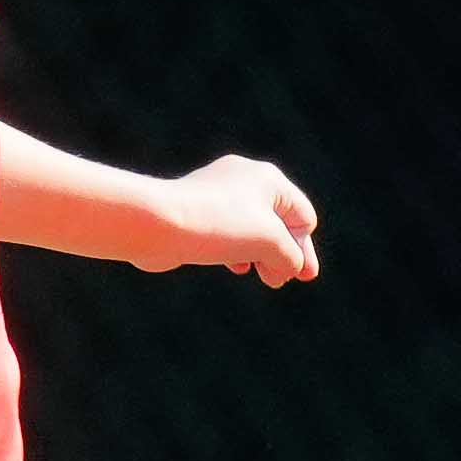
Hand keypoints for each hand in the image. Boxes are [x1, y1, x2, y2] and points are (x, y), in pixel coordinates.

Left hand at [150, 155, 321, 284]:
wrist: (157, 223)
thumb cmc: (216, 226)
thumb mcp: (268, 242)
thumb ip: (290, 257)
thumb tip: (286, 269)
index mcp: (268, 179)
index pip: (303, 218)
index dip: (304, 250)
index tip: (300, 278)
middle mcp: (245, 179)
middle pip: (279, 222)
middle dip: (283, 253)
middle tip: (278, 281)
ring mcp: (219, 193)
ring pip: (252, 228)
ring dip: (261, 255)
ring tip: (263, 276)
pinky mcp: (197, 210)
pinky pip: (228, 231)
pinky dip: (238, 250)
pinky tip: (235, 266)